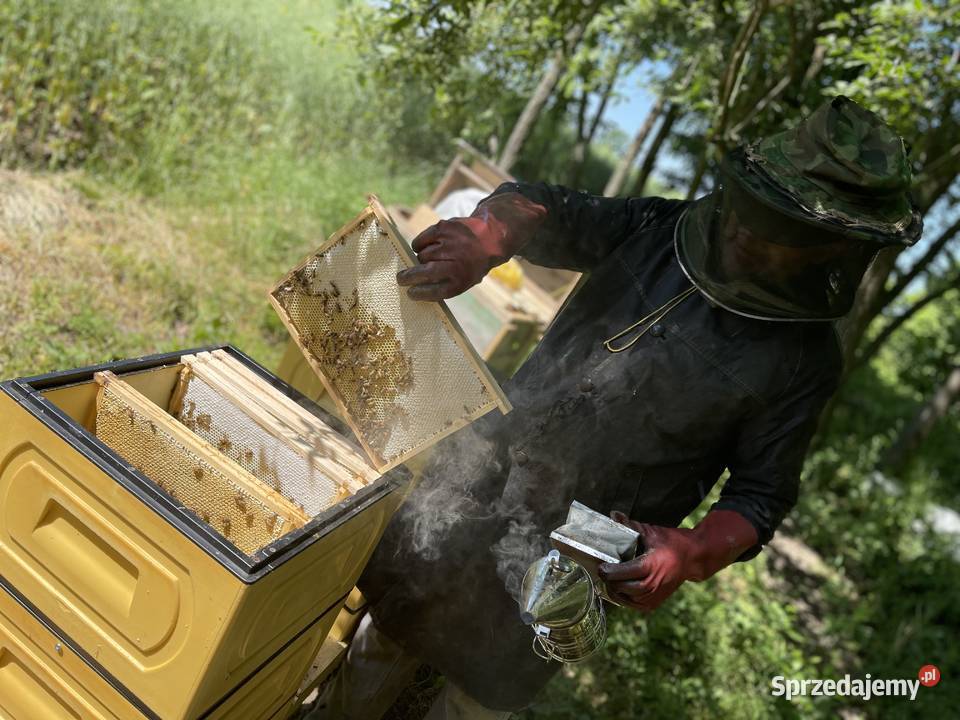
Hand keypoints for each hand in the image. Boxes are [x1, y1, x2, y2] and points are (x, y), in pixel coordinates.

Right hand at [396, 192, 545, 300]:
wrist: (490, 237)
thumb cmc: (472, 264)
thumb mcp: (466, 280)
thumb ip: (444, 284)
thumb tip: (414, 288)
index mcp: (463, 280)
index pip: (434, 291)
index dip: (419, 293)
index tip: (409, 293)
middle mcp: (457, 262)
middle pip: (425, 272)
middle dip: (409, 277)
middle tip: (400, 279)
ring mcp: (450, 244)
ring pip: (422, 255)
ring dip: (421, 259)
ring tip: (429, 258)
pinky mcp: (444, 228)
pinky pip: (422, 240)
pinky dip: (418, 244)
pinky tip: (422, 247)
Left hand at [598, 511, 698, 611]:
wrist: (692, 558)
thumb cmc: (671, 542)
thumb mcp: (650, 531)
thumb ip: (629, 525)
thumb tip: (613, 514)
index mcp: (651, 565)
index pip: (624, 573)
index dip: (609, 571)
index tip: (600, 566)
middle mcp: (653, 584)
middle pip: (623, 587)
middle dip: (609, 581)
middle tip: (601, 571)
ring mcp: (654, 596)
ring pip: (626, 598)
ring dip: (614, 590)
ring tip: (608, 579)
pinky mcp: (655, 603)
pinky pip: (633, 604)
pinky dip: (623, 598)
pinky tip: (618, 587)